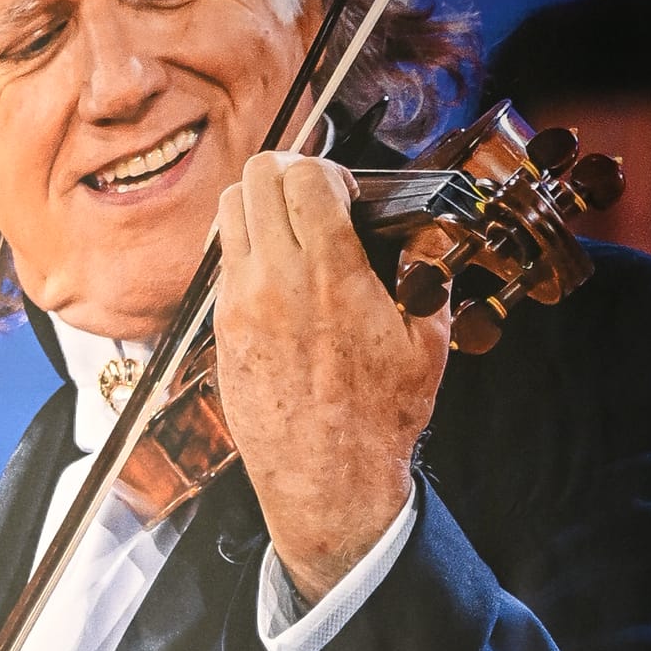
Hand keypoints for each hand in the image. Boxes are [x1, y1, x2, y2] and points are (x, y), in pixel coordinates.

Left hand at [214, 152, 448, 604]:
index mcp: (330, 274)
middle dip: (288, 172)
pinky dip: (246, 248)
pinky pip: (223, 260)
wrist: (327, 480)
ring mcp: (240, 303)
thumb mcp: (427, 344)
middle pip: (257, 177)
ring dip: (260, 203)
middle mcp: (275, 280)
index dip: (327, 170)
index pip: (304, 175)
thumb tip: (424, 235)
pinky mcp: (222, 328)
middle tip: (313, 197)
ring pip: (229, 210)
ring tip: (290, 228)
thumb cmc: (378, 419)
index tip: (345, 193)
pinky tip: (277, 273)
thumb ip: (428, 275)